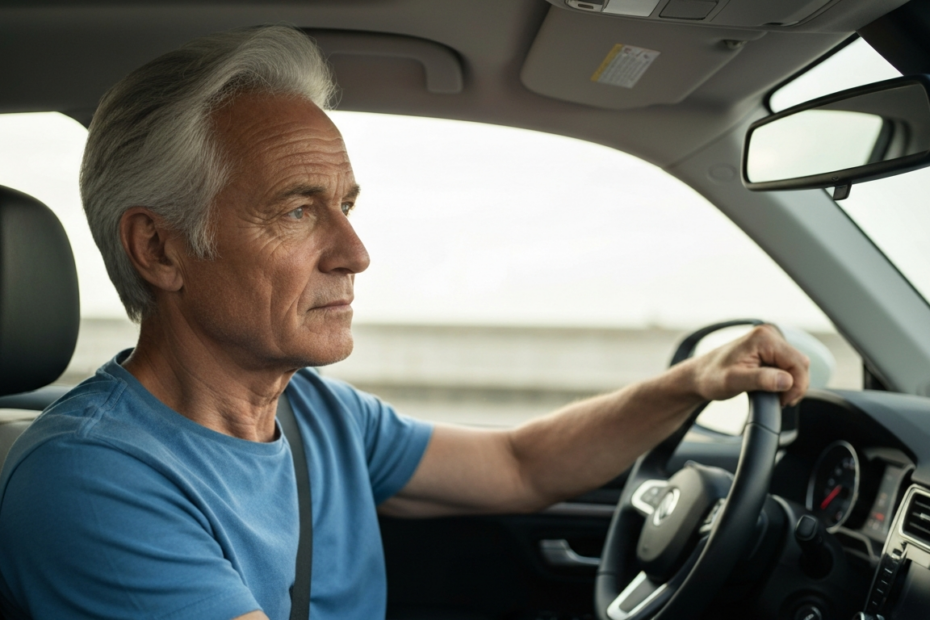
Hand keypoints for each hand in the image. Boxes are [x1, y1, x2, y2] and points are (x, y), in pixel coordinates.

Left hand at [691, 324, 809, 406]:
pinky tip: (772, 388)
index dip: (797, 385)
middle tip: (780, 401)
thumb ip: (761, 379)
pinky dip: (784, 380)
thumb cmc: (711, 377)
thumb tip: (787, 380)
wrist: (699, 376)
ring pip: (796, 366)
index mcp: (763, 338)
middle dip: (795, 386)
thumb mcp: (734, 381)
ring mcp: (769, 342)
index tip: (783, 401)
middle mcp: (769, 335)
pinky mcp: (769, 350)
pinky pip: (788, 366)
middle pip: (800, 363)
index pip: (798, 362)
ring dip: (790, 384)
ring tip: (774, 396)